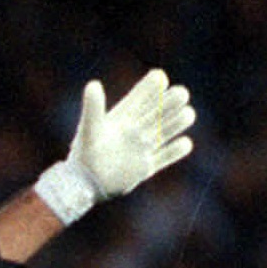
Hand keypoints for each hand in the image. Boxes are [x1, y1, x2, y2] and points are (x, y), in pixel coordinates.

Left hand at [38, 69, 193, 222]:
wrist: (82, 187)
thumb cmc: (83, 155)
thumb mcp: (89, 129)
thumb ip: (93, 108)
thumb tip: (93, 84)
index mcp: (124, 114)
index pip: (146, 91)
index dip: (156, 82)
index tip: (159, 80)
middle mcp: (137, 127)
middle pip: (165, 105)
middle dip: (176, 98)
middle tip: (179, 97)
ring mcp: (143, 146)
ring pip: (172, 126)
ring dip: (182, 118)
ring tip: (184, 116)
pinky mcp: (147, 167)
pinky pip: (171, 154)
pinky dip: (181, 148)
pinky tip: (182, 144)